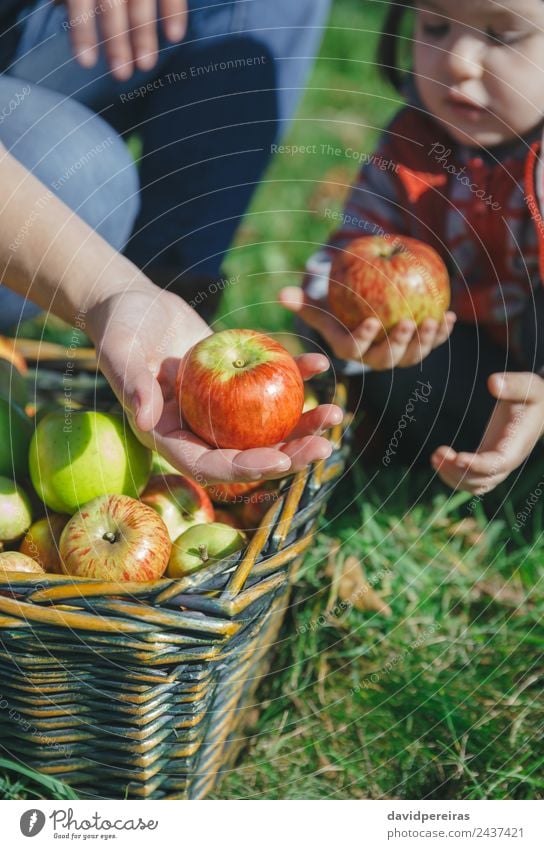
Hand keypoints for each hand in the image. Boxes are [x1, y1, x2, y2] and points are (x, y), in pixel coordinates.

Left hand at [63, 0, 187, 78]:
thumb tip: (57, 4)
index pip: (81, 1)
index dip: (83, 31)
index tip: (87, 63)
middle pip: (112, 4)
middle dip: (116, 41)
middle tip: (120, 75)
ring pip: (141, 1)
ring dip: (144, 35)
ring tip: (145, 66)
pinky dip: (174, 11)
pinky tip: (174, 36)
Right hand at [87, 285, 342, 483]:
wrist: (135, 304)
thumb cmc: (120, 328)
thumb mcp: (120, 353)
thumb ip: (132, 385)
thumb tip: (145, 419)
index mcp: (170, 437)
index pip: (209, 465)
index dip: (245, 468)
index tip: (280, 460)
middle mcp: (199, 430)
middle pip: (248, 454)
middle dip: (289, 456)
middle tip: (325, 446)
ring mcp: (220, 409)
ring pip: (265, 427)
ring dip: (302, 425)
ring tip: (336, 414)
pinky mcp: (234, 384)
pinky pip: (268, 387)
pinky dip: (294, 377)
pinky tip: (321, 365)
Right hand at [280, 285, 455, 369]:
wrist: (362, 312)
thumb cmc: (338, 307)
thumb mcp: (321, 304)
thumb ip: (303, 301)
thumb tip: (281, 294)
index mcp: (351, 350)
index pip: (355, 349)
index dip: (364, 338)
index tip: (373, 321)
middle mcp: (375, 359)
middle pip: (388, 357)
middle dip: (400, 343)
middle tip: (408, 322)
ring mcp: (399, 356)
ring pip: (413, 354)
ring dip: (426, 340)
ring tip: (435, 320)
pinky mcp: (418, 348)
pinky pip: (431, 343)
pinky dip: (442, 333)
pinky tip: (450, 316)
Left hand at [431, 372, 543, 494]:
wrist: (539, 408)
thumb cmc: (533, 395)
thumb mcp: (528, 386)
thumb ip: (513, 385)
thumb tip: (492, 382)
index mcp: (518, 444)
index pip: (499, 463)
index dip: (479, 464)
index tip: (458, 458)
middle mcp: (508, 460)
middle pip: (484, 479)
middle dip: (459, 470)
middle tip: (438, 453)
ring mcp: (497, 464)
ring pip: (475, 484)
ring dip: (453, 476)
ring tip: (435, 457)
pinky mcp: (487, 461)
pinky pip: (471, 479)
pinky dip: (453, 475)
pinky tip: (437, 460)